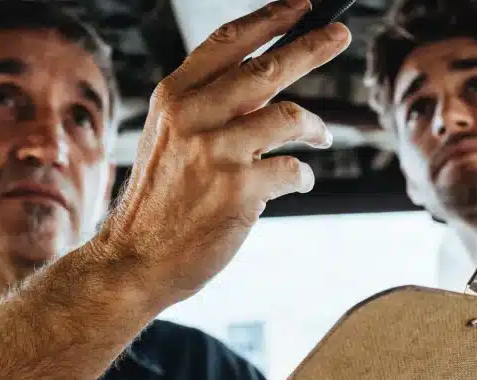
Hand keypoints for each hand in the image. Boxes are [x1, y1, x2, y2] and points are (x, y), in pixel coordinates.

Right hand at [93, 0, 349, 309]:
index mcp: (175, 97)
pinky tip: (299, 183)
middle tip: (340, 33)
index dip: (270, 19)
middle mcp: (194, 116)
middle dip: (312, 45)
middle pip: (269, 67)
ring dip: (316, 128)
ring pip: (291, 116)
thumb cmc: (162, 199)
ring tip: (322, 138)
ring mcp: (218, 151)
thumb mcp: (172, 138)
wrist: (136, 257)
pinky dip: (304, 176)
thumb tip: (270, 84)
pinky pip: (294, 170)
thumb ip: (213, 108)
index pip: (228, 42)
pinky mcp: (240, 189)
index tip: (302, 5)